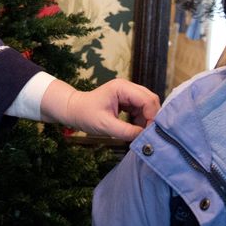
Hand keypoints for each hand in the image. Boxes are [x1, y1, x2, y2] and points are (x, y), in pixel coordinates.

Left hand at [41, 78, 159, 140]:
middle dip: (152, 117)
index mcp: (122, 88)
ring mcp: (128, 93)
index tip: (148, 132)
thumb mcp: (105, 126)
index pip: (147, 99)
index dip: (152, 116)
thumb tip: (144, 137)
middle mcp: (128, 87)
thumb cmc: (86, 115)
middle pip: (151, 100)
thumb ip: (126, 131)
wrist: (74, 110)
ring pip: (148, 105)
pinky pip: (141, 109)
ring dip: (147, 119)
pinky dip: (141, 120)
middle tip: (147, 134)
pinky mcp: (127, 100)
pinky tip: (134, 129)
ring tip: (139, 133)